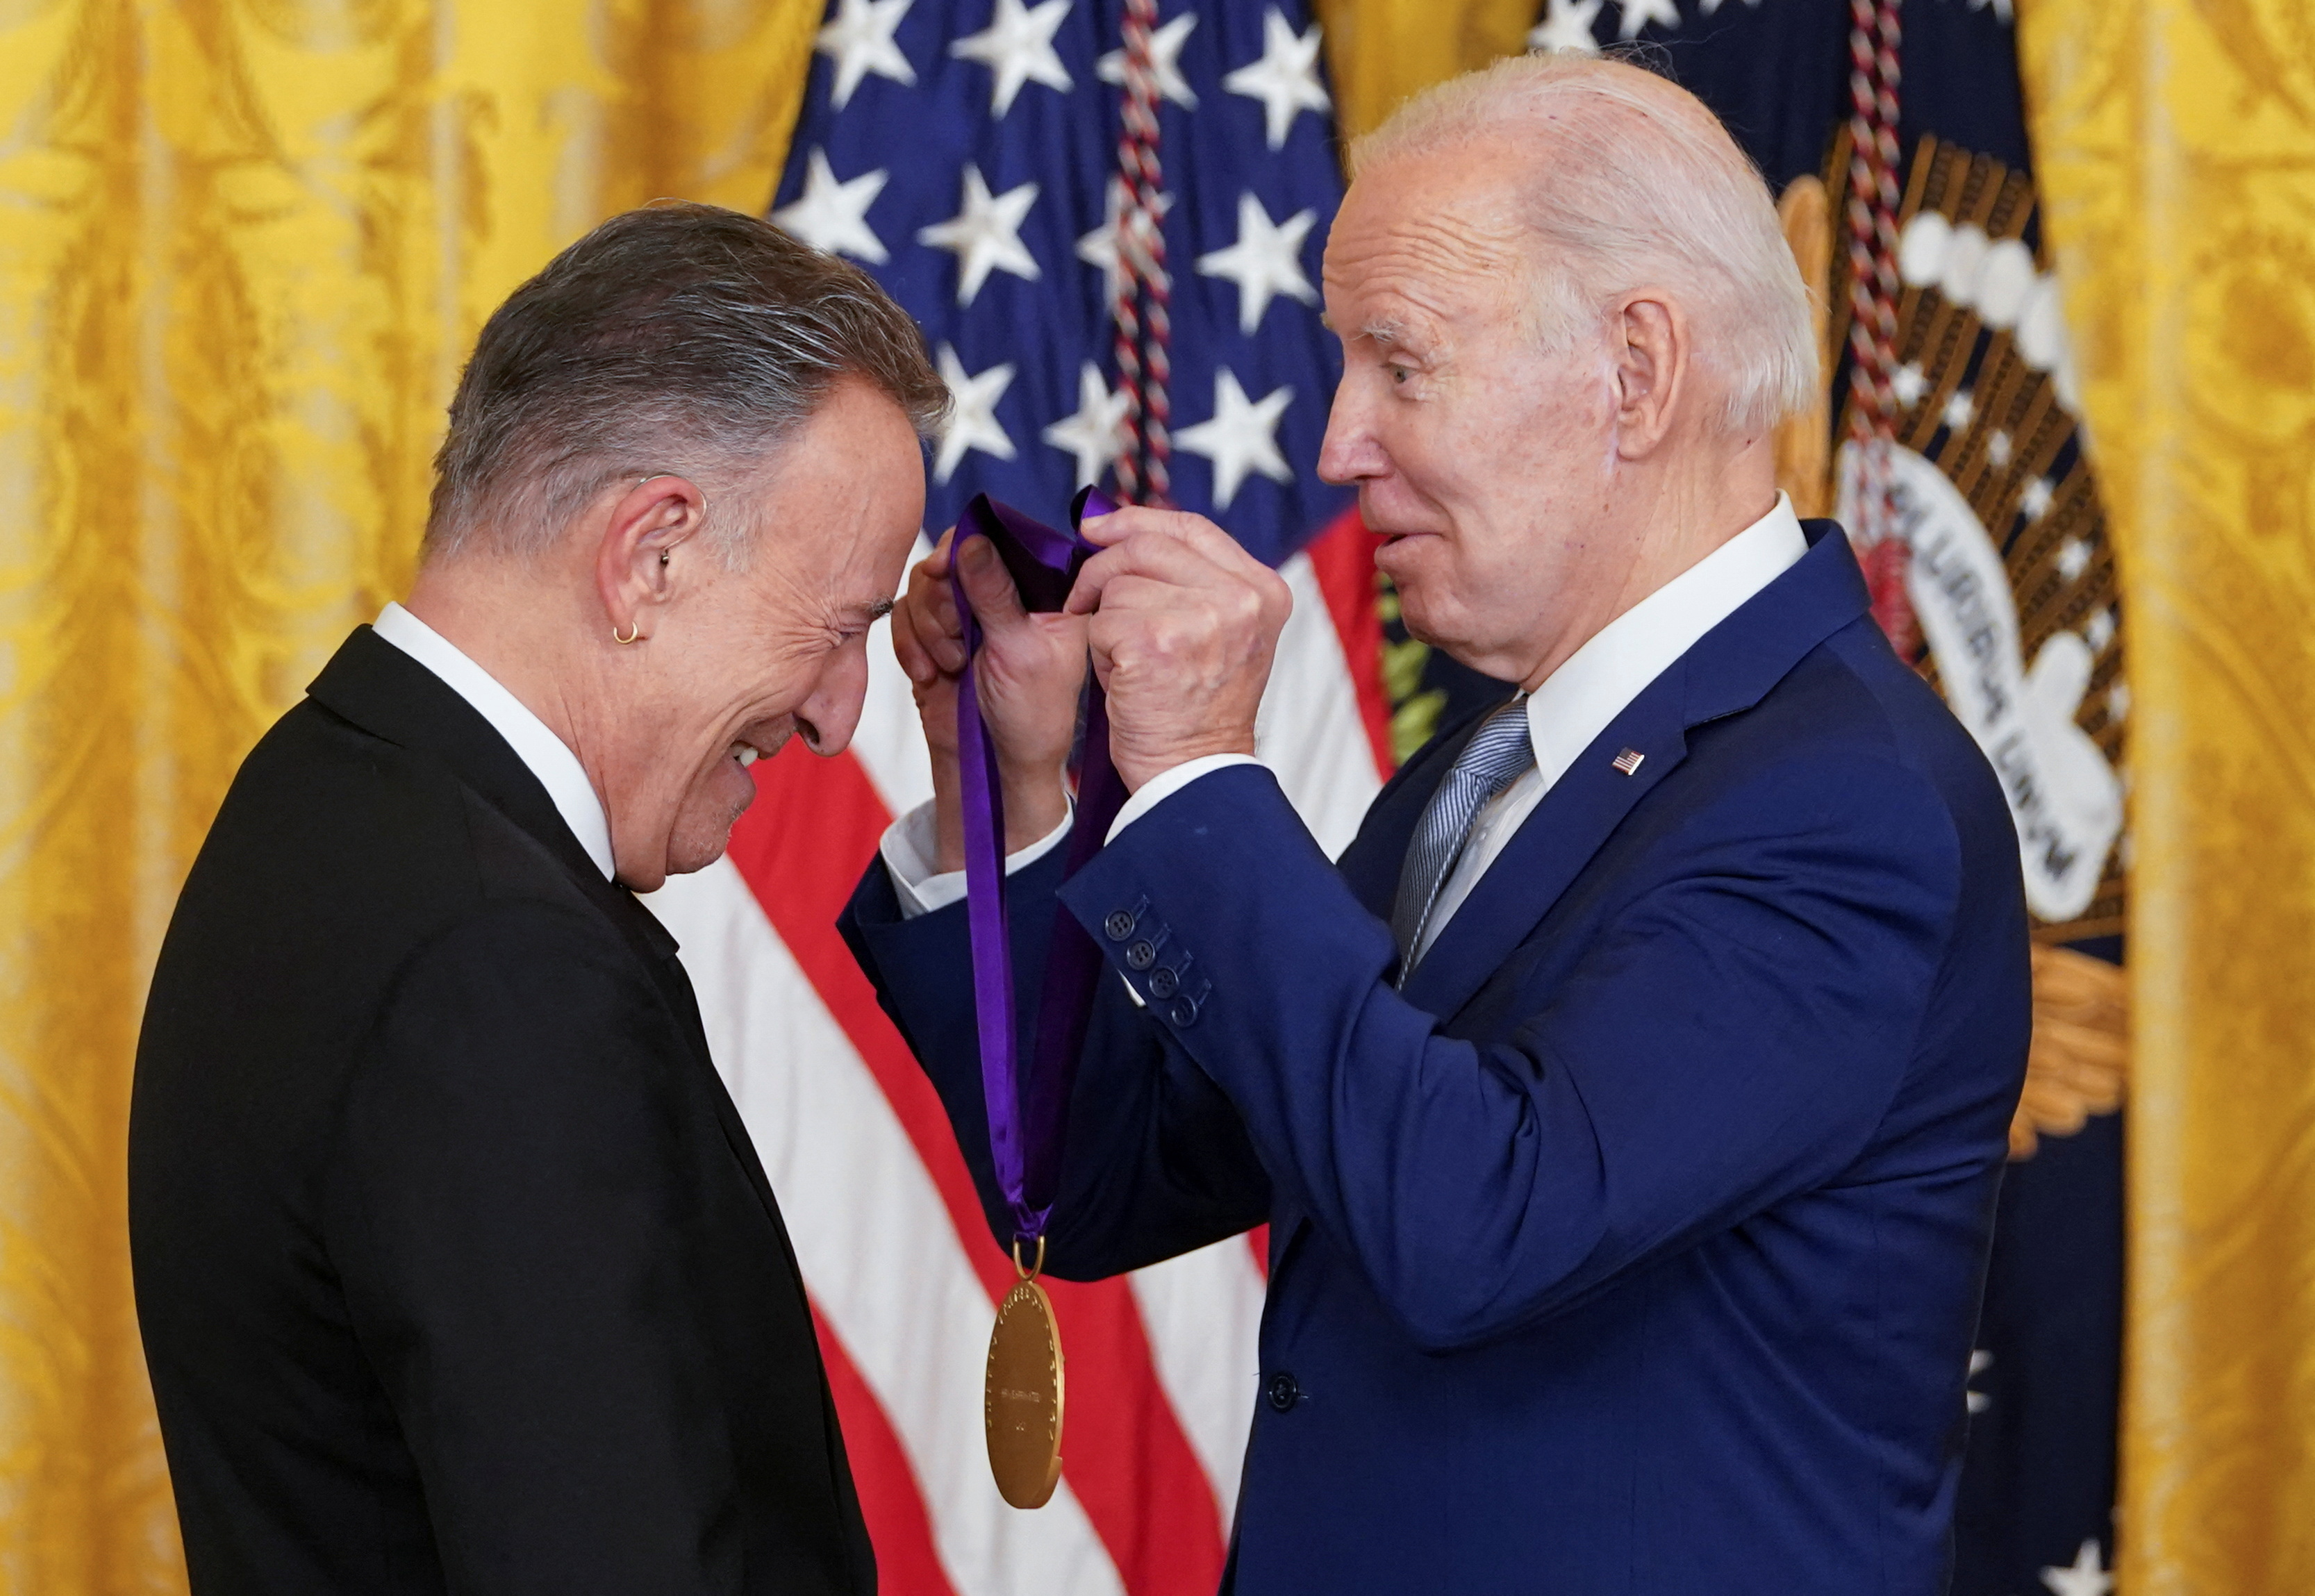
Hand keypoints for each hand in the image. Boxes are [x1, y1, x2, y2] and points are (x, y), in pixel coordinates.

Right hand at [891, 529, 1087, 870]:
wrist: (998, 763)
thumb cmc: (1031, 714)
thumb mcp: (1020, 650)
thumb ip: (995, 594)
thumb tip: (973, 541)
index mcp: (1044, 589)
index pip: (1002, 539)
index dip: (969, 548)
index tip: (948, 568)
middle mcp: (1003, 593)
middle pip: (952, 556)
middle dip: (945, 599)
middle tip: (959, 636)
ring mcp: (967, 612)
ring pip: (923, 585)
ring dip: (928, 626)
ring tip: (952, 663)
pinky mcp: (935, 633)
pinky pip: (904, 615)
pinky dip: (910, 645)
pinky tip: (931, 674)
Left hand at [1067, 507, 1291, 790]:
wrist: (1195, 773)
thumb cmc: (1199, 712)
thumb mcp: (1223, 634)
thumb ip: (1194, 581)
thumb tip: (1121, 530)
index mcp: (1263, 590)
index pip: (1192, 527)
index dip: (1137, 520)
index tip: (1099, 527)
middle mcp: (1240, 598)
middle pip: (1146, 546)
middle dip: (1102, 568)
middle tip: (1083, 598)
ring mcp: (1201, 617)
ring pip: (1118, 586)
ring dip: (1107, 624)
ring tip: (1133, 664)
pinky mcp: (1155, 641)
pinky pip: (1101, 621)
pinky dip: (1100, 652)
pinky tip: (1126, 680)